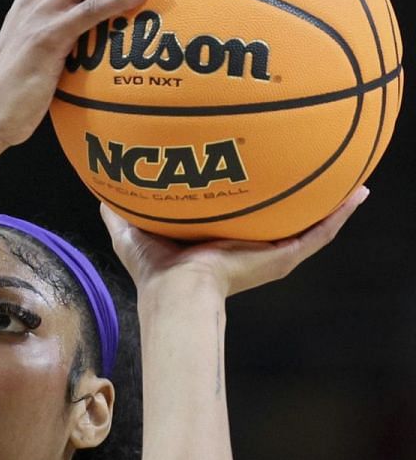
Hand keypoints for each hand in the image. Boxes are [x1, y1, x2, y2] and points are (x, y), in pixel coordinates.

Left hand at [97, 187, 369, 299]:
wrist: (176, 291)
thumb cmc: (153, 270)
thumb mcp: (132, 229)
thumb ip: (119, 207)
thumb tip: (102, 182)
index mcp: (222, 240)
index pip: (245, 216)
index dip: (255, 195)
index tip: (264, 169)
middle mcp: (250, 247)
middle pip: (283, 219)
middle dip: (300, 197)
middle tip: (318, 168)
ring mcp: (270, 254)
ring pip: (310, 226)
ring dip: (332, 203)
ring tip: (354, 180)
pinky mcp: (282, 259)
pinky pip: (319, 234)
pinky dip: (339, 214)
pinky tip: (357, 193)